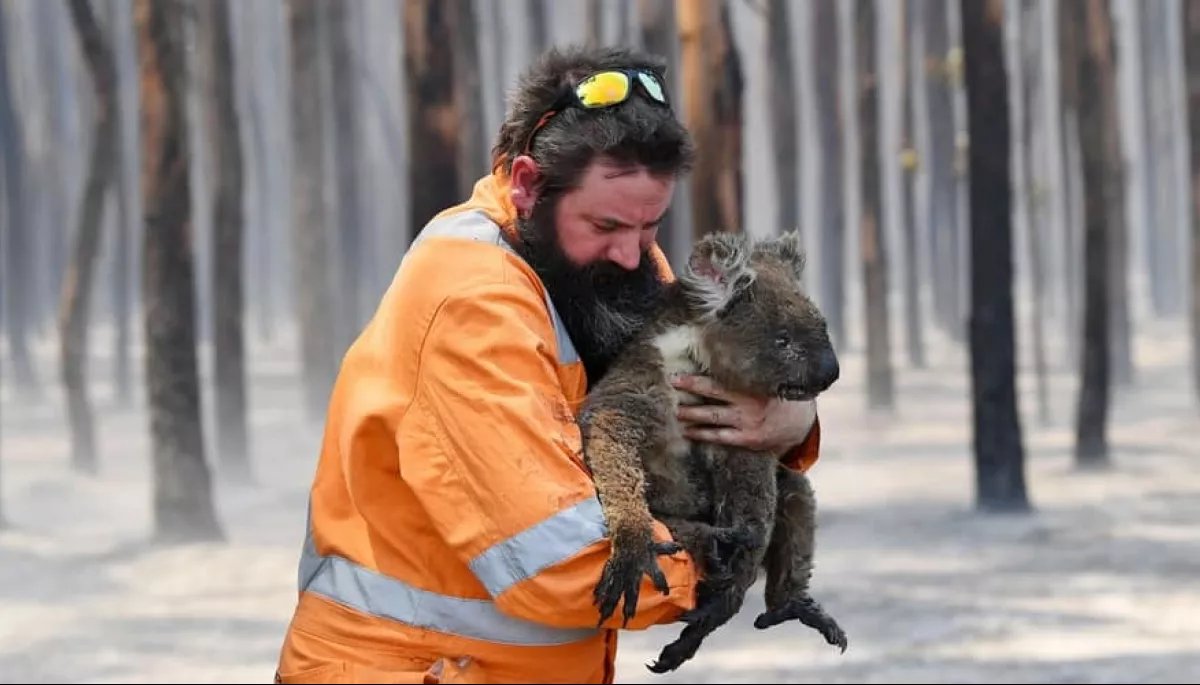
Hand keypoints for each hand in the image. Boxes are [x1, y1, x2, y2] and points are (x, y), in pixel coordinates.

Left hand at [671, 374, 817, 455]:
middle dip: (691, 387)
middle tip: (671, 382)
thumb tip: (726, 344)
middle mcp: (749, 402)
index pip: (722, 376)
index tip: (680, 370)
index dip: (700, 374)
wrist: (800, 424)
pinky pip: (719, 436)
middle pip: (713, 392)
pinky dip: (701, 433)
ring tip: (674, 410)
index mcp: (755, 383)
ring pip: (712, 416)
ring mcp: (747, 422)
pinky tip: (687, 431)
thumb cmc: (780, 394)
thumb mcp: (771, 378)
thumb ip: (752, 367)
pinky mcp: (747, 439)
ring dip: (691, 413)